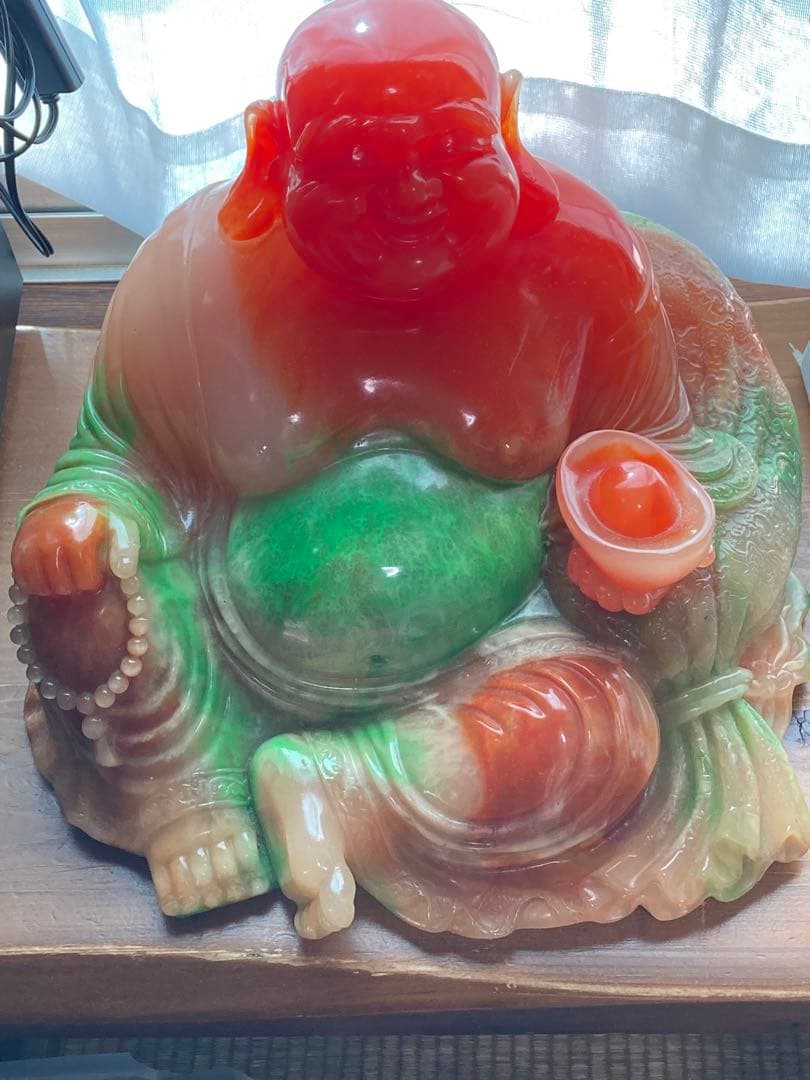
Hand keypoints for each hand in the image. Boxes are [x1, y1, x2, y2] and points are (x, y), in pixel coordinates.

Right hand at [11, 497, 138, 596]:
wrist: (69, 498)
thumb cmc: (98, 519)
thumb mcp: (120, 528)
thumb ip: (127, 549)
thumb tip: (124, 572)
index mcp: (81, 536)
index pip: (86, 581)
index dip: (92, 583)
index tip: (95, 576)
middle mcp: (53, 539)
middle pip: (63, 587)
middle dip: (74, 587)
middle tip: (79, 578)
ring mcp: (33, 542)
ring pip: (40, 586)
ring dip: (54, 589)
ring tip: (64, 579)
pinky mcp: (19, 545)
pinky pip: (22, 578)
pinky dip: (33, 585)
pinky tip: (47, 579)